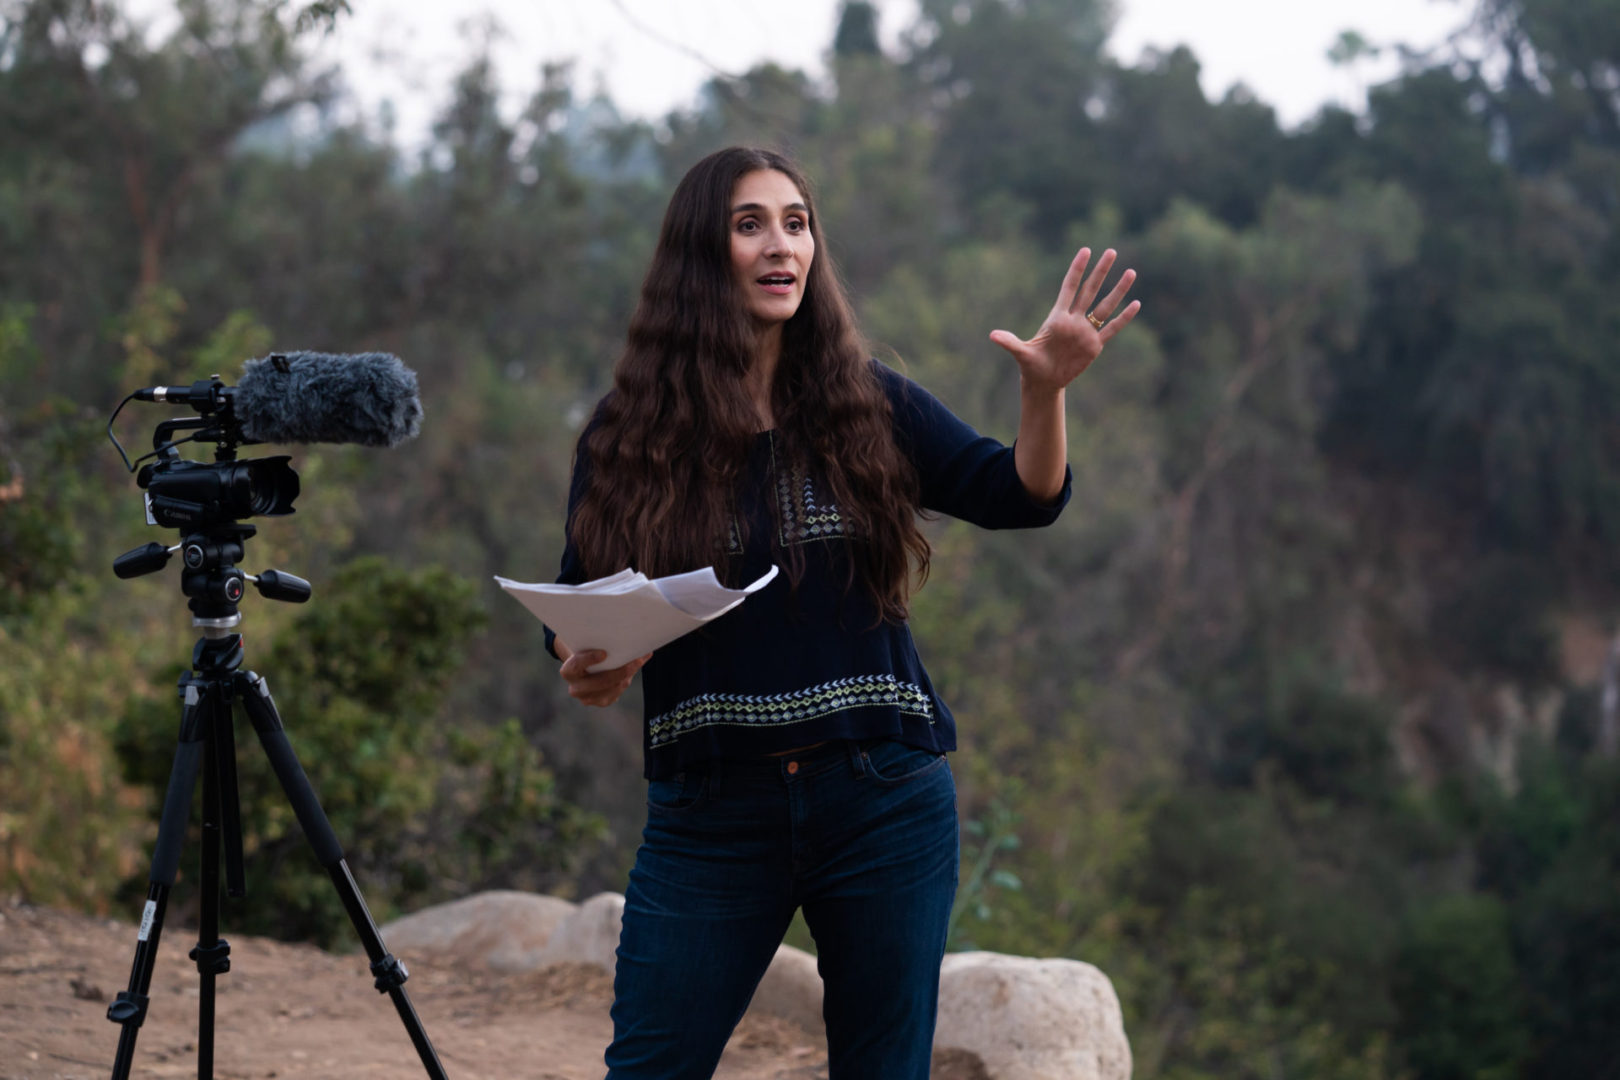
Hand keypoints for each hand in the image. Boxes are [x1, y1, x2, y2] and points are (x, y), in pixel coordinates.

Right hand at [557, 643, 650, 707]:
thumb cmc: (586, 653)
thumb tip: (625, 636)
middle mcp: (576, 689)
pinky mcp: (602, 702)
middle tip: (635, 660)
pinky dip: (628, 679)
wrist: (584, 670)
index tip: (604, 653)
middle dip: (620, 671)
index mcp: (568, 672)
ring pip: (614, 687)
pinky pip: (618, 691)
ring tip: (639, 661)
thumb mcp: (587, 648)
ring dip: (628, 674)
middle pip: (601, 681)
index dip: (589, 659)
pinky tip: (635, 667)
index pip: (576, 666)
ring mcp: (589, 698)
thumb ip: (598, 644)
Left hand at [989, 247, 1140, 392]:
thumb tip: (992, 336)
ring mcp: (1086, 332)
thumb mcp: (1021, 353)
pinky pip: (1112, 329)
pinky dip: (1124, 318)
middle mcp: (1074, 320)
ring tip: (1131, 272)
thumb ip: (1010, 342)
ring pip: (1105, 306)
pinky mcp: (1094, 346)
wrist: (1044, 381)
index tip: (1085, 250)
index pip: (1069, 287)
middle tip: (1111, 251)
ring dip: (1117, 290)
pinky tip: (1136, 304)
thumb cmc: (1031, 365)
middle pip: (1090, 290)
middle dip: (1100, 271)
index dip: (1077, 269)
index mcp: (1057, 317)